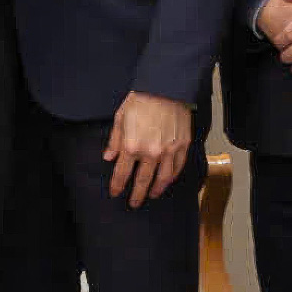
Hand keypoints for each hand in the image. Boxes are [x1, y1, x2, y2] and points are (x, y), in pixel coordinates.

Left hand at [104, 91, 193, 206]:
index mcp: (132, 146)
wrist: (165, 87)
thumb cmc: (140, 100)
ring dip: (156, 189)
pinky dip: (172, 176)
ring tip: (152, 195)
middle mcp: (151, 153)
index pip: (122, 173)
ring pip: (163, 178)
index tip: (115, 192)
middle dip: (136, 195)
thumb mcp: (120, 118)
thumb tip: (109, 157)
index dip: (117, 185)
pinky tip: (168, 180)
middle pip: (142, 181)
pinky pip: (178, 167)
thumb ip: (115, 141)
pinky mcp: (183, 146)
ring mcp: (169, 151)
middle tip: (134, 204)